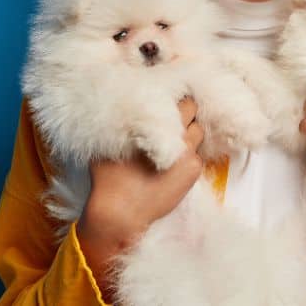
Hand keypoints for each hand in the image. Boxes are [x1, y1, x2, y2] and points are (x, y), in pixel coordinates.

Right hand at [78, 96, 203, 292]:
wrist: (121, 212)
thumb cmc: (108, 178)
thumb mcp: (107, 143)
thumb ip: (118, 123)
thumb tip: (119, 109)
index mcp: (151, 119)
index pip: (172, 94)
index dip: (170, 93)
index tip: (166, 95)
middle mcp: (173, 130)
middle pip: (190, 106)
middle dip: (184, 108)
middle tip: (174, 115)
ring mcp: (187, 150)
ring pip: (198, 129)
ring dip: (190, 130)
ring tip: (177, 139)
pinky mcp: (194, 168)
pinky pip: (198, 152)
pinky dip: (190, 152)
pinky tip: (177, 159)